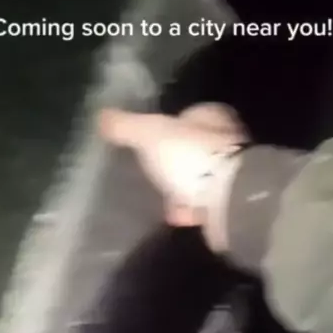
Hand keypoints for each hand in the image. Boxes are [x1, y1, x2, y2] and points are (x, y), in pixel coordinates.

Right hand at [98, 103, 249, 227]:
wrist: (229, 202)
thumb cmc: (192, 158)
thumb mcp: (149, 135)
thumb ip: (125, 126)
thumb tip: (101, 116)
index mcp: (212, 117)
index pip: (189, 115)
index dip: (169, 126)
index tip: (150, 140)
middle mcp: (227, 142)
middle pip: (194, 148)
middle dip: (175, 161)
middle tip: (150, 171)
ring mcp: (231, 175)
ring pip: (200, 178)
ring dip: (182, 189)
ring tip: (159, 198)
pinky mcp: (231, 204)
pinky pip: (204, 204)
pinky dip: (190, 210)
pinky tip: (175, 218)